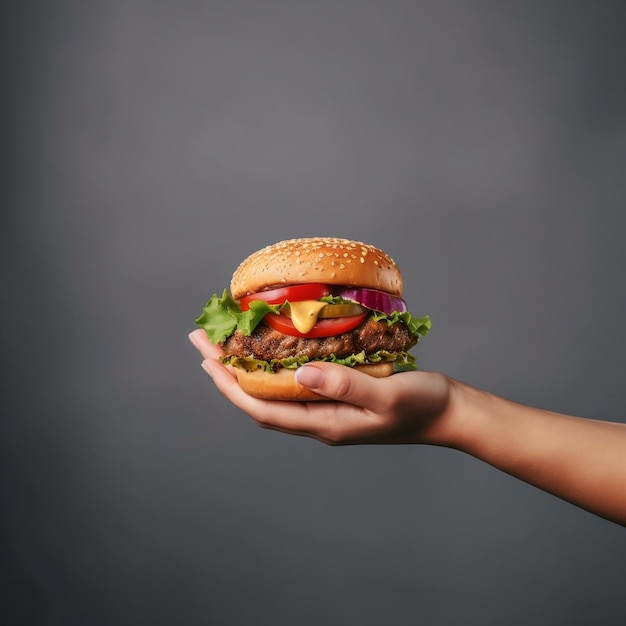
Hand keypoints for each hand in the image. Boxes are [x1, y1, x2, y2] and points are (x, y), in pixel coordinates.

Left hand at [188, 329, 454, 445]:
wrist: (450, 413)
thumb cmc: (424, 406)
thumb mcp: (389, 395)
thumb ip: (347, 386)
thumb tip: (300, 374)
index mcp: (326, 424)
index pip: (262, 409)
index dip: (230, 385)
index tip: (206, 358)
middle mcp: (320, 420)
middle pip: (260, 399)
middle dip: (227, 372)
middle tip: (203, 340)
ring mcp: (329, 409)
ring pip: (275, 391)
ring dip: (247, 367)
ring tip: (227, 342)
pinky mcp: (340, 396)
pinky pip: (296, 382)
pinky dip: (277, 364)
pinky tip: (275, 348)